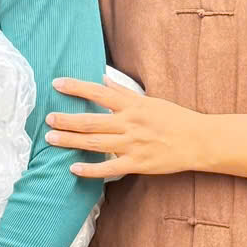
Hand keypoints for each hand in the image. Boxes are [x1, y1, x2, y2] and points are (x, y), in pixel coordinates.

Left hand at [47, 76, 206, 180]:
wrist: (198, 140)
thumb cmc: (174, 118)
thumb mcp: (149, 100)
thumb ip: (123, 92)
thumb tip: (102, 77)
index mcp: (132, 105)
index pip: (98, 92)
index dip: (76, 87)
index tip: (57, 84)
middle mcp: (130, 123)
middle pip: (91, 121)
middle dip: (67, 120)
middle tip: (48, 119)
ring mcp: (133, 145)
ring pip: (96, 143)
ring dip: (71, 141)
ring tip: (51, 139)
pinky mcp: (138, 164)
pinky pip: (109, 168)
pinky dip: (90, 169)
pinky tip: (73, 168)